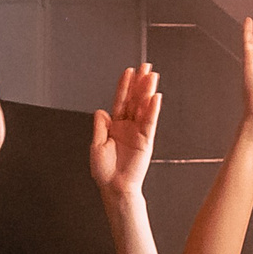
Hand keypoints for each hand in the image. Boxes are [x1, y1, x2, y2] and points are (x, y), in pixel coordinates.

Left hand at [86, 63, 161, 202]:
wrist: (115, 187)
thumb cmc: (104, 171)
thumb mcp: (96, 146)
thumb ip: (99, 127)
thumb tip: (101, 111)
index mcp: (115, 126)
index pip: (121, 101)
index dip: (124, 86)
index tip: (129, 71)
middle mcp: (128, 126)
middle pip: (135, 100)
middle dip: (140, 83)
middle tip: (146, 66)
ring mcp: (138, 132)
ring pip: (144, 107)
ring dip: (148, 91)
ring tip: (152, 76)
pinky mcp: (146, 140)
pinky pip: (150, 122)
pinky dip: (153, 109)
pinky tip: (155, 97)